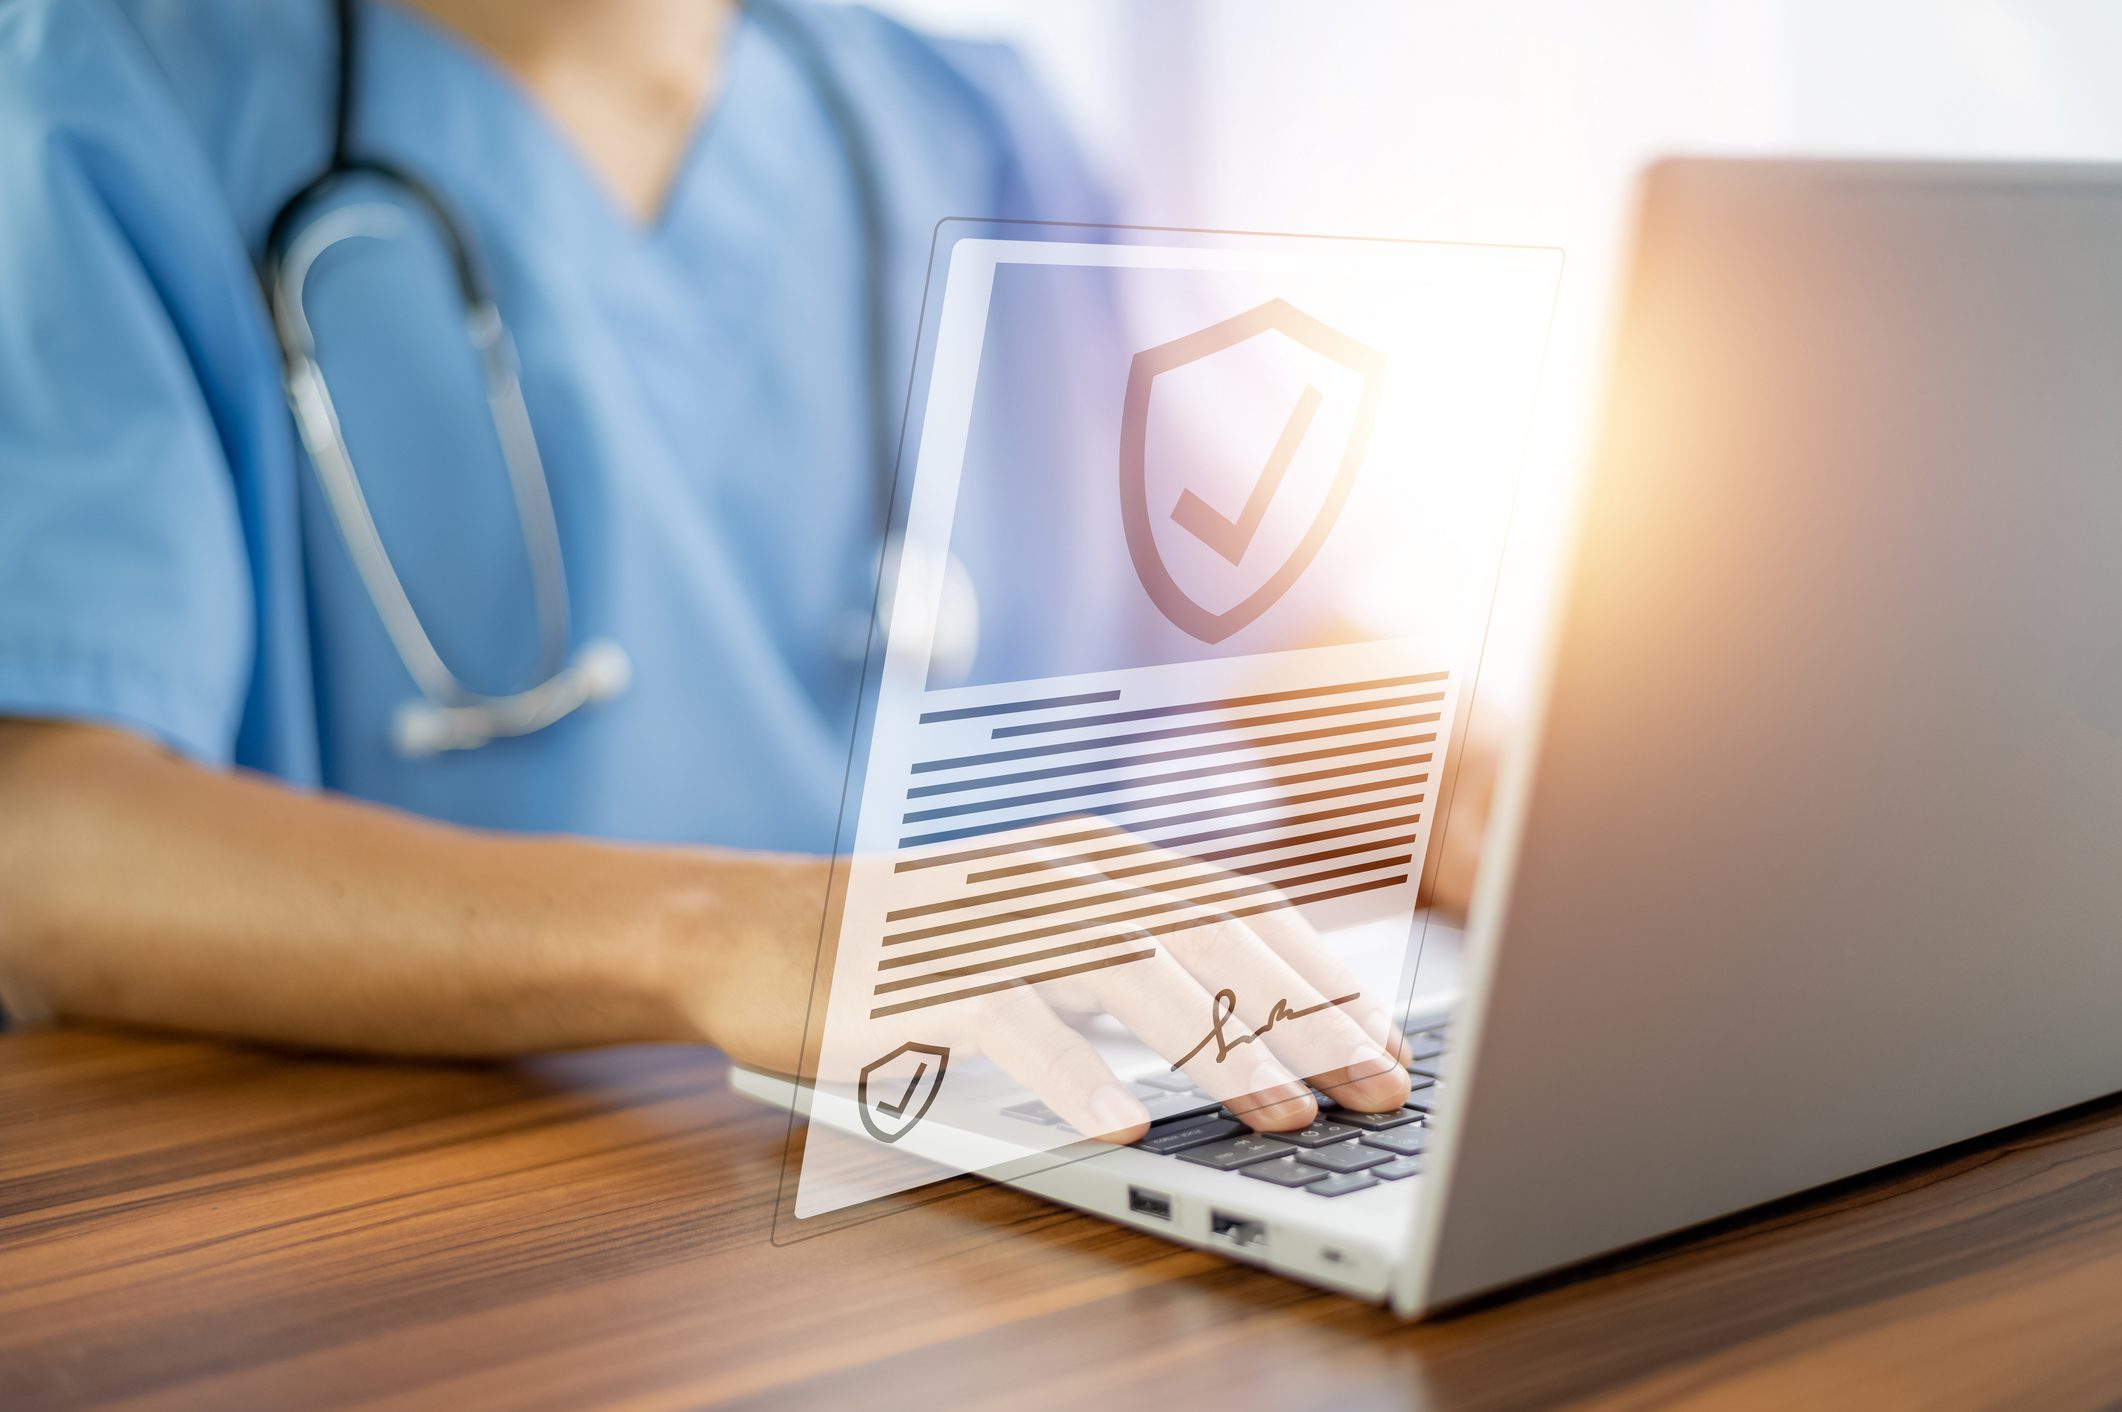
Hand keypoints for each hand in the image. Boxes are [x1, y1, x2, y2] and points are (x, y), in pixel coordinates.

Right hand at [672, 827, 1412, 1147]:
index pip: (1242, 909)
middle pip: (1211, 938)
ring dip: (1220, 1051)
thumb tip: (1254, 1028)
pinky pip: (1014, 1025)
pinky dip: (1075, 1076)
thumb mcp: (1038, 929)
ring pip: (1132, 974)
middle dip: (1308, 1018)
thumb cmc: (912, 946)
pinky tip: (1124, 1128)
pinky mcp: (920, 974)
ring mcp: (989, 917)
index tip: (1389, 1043)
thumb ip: (1133, 957)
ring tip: (1283, 1116)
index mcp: (1098, 859)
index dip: (1325, 977)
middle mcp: (1057, 872)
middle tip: (1375, 1088)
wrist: (753, 926)